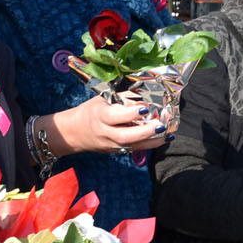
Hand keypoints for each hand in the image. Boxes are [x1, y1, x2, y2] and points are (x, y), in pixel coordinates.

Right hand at [42, 96, 166, 156]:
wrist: (74, 132)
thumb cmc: (91, 111)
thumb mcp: (102, 100)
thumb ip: (122, 98)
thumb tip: (145, 92)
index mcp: (99, 116)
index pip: (115, 116)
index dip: (130, 113)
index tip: (145, 108)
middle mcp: (105, 132)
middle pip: (124, 136)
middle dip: (144, 132)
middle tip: (161, 125)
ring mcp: (111, 144)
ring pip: (132, 146)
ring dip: (152, 141)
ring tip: (168, 133)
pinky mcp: (116, 151)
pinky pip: (134, 149)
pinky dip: (149, 144)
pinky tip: (163, 138)